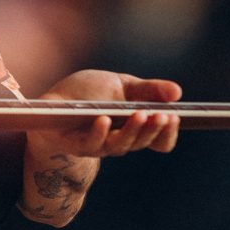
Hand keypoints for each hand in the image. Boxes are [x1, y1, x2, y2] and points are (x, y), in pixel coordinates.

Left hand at [27, 69, 181, 157]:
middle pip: (142, 142)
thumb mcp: (120, 84)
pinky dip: (99, 132)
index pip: (159, 140)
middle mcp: (119, 140)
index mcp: (133, 127)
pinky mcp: (75, 144)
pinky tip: (103, 119)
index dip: (168, 132)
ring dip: (132, 130)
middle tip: (163, 115)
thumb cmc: (87, 93)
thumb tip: (177, 92)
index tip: (175, 117)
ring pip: (120, 145)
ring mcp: (98, 145)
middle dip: (154, 129)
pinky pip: (91, 143)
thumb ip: (147, 89)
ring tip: (141, 114)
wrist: (51, 103)